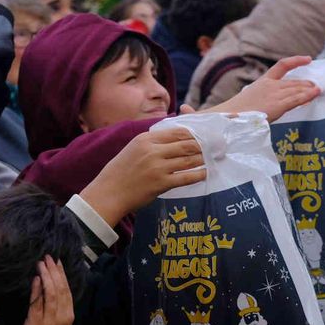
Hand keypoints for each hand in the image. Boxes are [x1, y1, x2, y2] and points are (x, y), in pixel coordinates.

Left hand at [12, 257, 74, 324]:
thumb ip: (56, 308)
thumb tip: (50, 284)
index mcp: (69, 317)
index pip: (68, 291)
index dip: (62, 275)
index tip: (57, 262)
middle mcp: (62, 319)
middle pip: (60, 290)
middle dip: (54, 272)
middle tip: (48, 257)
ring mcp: (50, 323)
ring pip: (51, 295)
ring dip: (46, 277)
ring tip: (41, 264)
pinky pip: (37, 304)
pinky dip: (37, 290)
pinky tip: (36, 279)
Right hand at [81, 127, 206, 226]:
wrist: (108, 193)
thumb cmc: (120, 171)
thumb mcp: (133, 148)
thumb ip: (152, 142)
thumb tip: (173, 137)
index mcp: (146, 139)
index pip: (177, 131)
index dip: (194, 132)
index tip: (205, 134)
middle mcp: (153, 151)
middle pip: (186, 144)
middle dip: (204, 144)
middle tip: (216, 145)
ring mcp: (158, 167)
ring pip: (188, 159)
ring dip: (204, 158)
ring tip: (213, 158)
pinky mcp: (161, 184)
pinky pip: (186, 177)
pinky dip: (199, 174)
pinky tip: (206, 173)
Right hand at [208, 56, 320, 121]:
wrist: (226, 121)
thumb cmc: (220, 117)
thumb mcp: (215, 112)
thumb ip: (202, 110)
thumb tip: (181, 108)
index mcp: (257, 85)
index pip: (279, 67)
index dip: (295, 61)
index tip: (307, 59)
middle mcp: (268, 87)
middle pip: (292, 81)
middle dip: (303, 83)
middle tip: (314, 85)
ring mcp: (274, 95)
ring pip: (296, 90)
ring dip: (308, 90)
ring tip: (318, 89)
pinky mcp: (278, 106)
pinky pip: (297, 99)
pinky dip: (308, 96)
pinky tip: (316, 94)